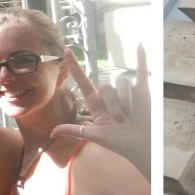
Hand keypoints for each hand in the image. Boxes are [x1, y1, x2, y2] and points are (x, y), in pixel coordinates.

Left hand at [51, 44, 149, 179]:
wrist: (141, 147)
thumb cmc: (119, 144)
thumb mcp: (96, 136)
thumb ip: (75, 130)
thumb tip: (52, 132)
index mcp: (97, 104)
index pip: (83, 82)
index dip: (74, 67)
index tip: (65, 51)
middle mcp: (110, 95)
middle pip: (106, 86)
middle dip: (113, 103)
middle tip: (120, 120)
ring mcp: (127, 92)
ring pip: (122, 82)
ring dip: (125, 98)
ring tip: (130, 115)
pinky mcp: (143, 91)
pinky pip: (141, 71)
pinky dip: (141, 59)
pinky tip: (140, 46)